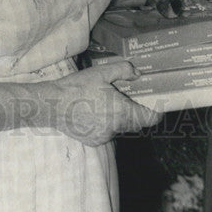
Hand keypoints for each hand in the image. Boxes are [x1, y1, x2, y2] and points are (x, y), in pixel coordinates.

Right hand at [40, 63, 162, 146]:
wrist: (53, 105)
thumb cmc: (77, 87)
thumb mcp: (101, 72)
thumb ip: (123, 70)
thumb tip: (137, 73)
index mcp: (121, 111)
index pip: (149, 119)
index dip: (157, 113)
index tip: (158, 106)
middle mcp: (116, 127)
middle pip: (136, 124)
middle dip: (137, 113)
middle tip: (130, 99)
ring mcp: (105, 136)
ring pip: (122, 128)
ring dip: (121, 119)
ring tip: (109, 104)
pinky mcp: (95, 141)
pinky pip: (108, 133)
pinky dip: (108, 125)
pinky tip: (95, 113)